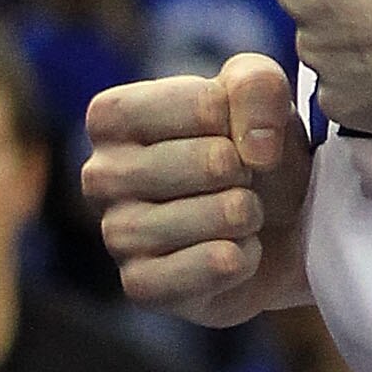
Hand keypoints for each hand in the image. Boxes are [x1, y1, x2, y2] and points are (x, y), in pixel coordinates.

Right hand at [85, 53, 312, 322]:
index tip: (231, 134)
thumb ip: (256, 85)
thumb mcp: (260, 94)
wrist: (271, 226)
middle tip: (237, 180)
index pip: (205, 106)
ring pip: (219, 216)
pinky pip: (213, 266)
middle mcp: (99, 174)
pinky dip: (243, 258)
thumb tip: (254, 149)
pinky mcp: (140, 286)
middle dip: (249, 172)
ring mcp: (115, 234)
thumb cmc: (251, 148)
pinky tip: (233, 251)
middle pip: (214, 162)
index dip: (242, 120)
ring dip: (249, 215)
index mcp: (112, 115)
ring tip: (237, 214)